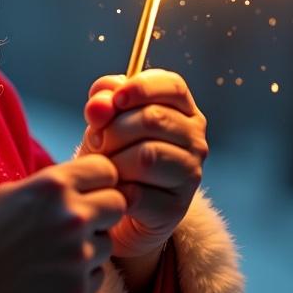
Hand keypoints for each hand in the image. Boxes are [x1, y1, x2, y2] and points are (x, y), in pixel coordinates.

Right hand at [0, 156, 125, 292]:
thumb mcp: (9, 194)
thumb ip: (50, 186)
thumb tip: (82, 183)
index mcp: (53, 186)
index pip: (106, 169)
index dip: (99, 179)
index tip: (90, 189)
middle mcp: (72, 217)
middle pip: (118, 204)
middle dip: (102, 211)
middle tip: (77, 223)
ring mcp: (78, 256)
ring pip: (108, 244)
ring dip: (89, 247)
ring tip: (51, 254)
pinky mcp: (79, 291)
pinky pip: (98, 275)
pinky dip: (80, 275)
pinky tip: (48, 276)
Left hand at [81, 69, 206, 258]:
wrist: (115, 205)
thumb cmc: (113, 152)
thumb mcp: (104, 121)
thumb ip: (101, 104)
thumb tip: (99, 106)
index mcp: (182, 109)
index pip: (172, 85)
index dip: (141, 88)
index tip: (116, 99)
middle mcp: (194, 139)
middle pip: (153, 119)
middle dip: (114, 130)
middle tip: (97, 142)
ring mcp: (190, 174)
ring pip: (147, 156)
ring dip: (114, 161)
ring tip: (106, 168)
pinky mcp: (176, 207)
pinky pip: (138, 192)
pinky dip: (116, 190)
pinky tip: (114, 190)